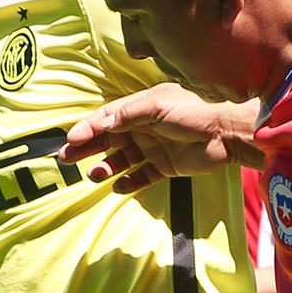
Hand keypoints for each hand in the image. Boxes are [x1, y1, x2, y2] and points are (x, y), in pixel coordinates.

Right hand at [62, 86, 254, 194]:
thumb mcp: (157, 105)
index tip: (72, 139)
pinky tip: (119, 187)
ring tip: (95, 175)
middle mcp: (144, 128)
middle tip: (66, 159)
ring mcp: (154, 148)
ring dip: (106, 167)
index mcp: (140, 109)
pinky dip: (130, 183)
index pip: (107, 118)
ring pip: (122, 160)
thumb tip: (104, 123)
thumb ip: (129, 114)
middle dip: (87, 149)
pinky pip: (142, 177)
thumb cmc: (193, 112)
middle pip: (108, 140)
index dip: (88, 128)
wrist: (225, 133)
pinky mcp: (166, 167)